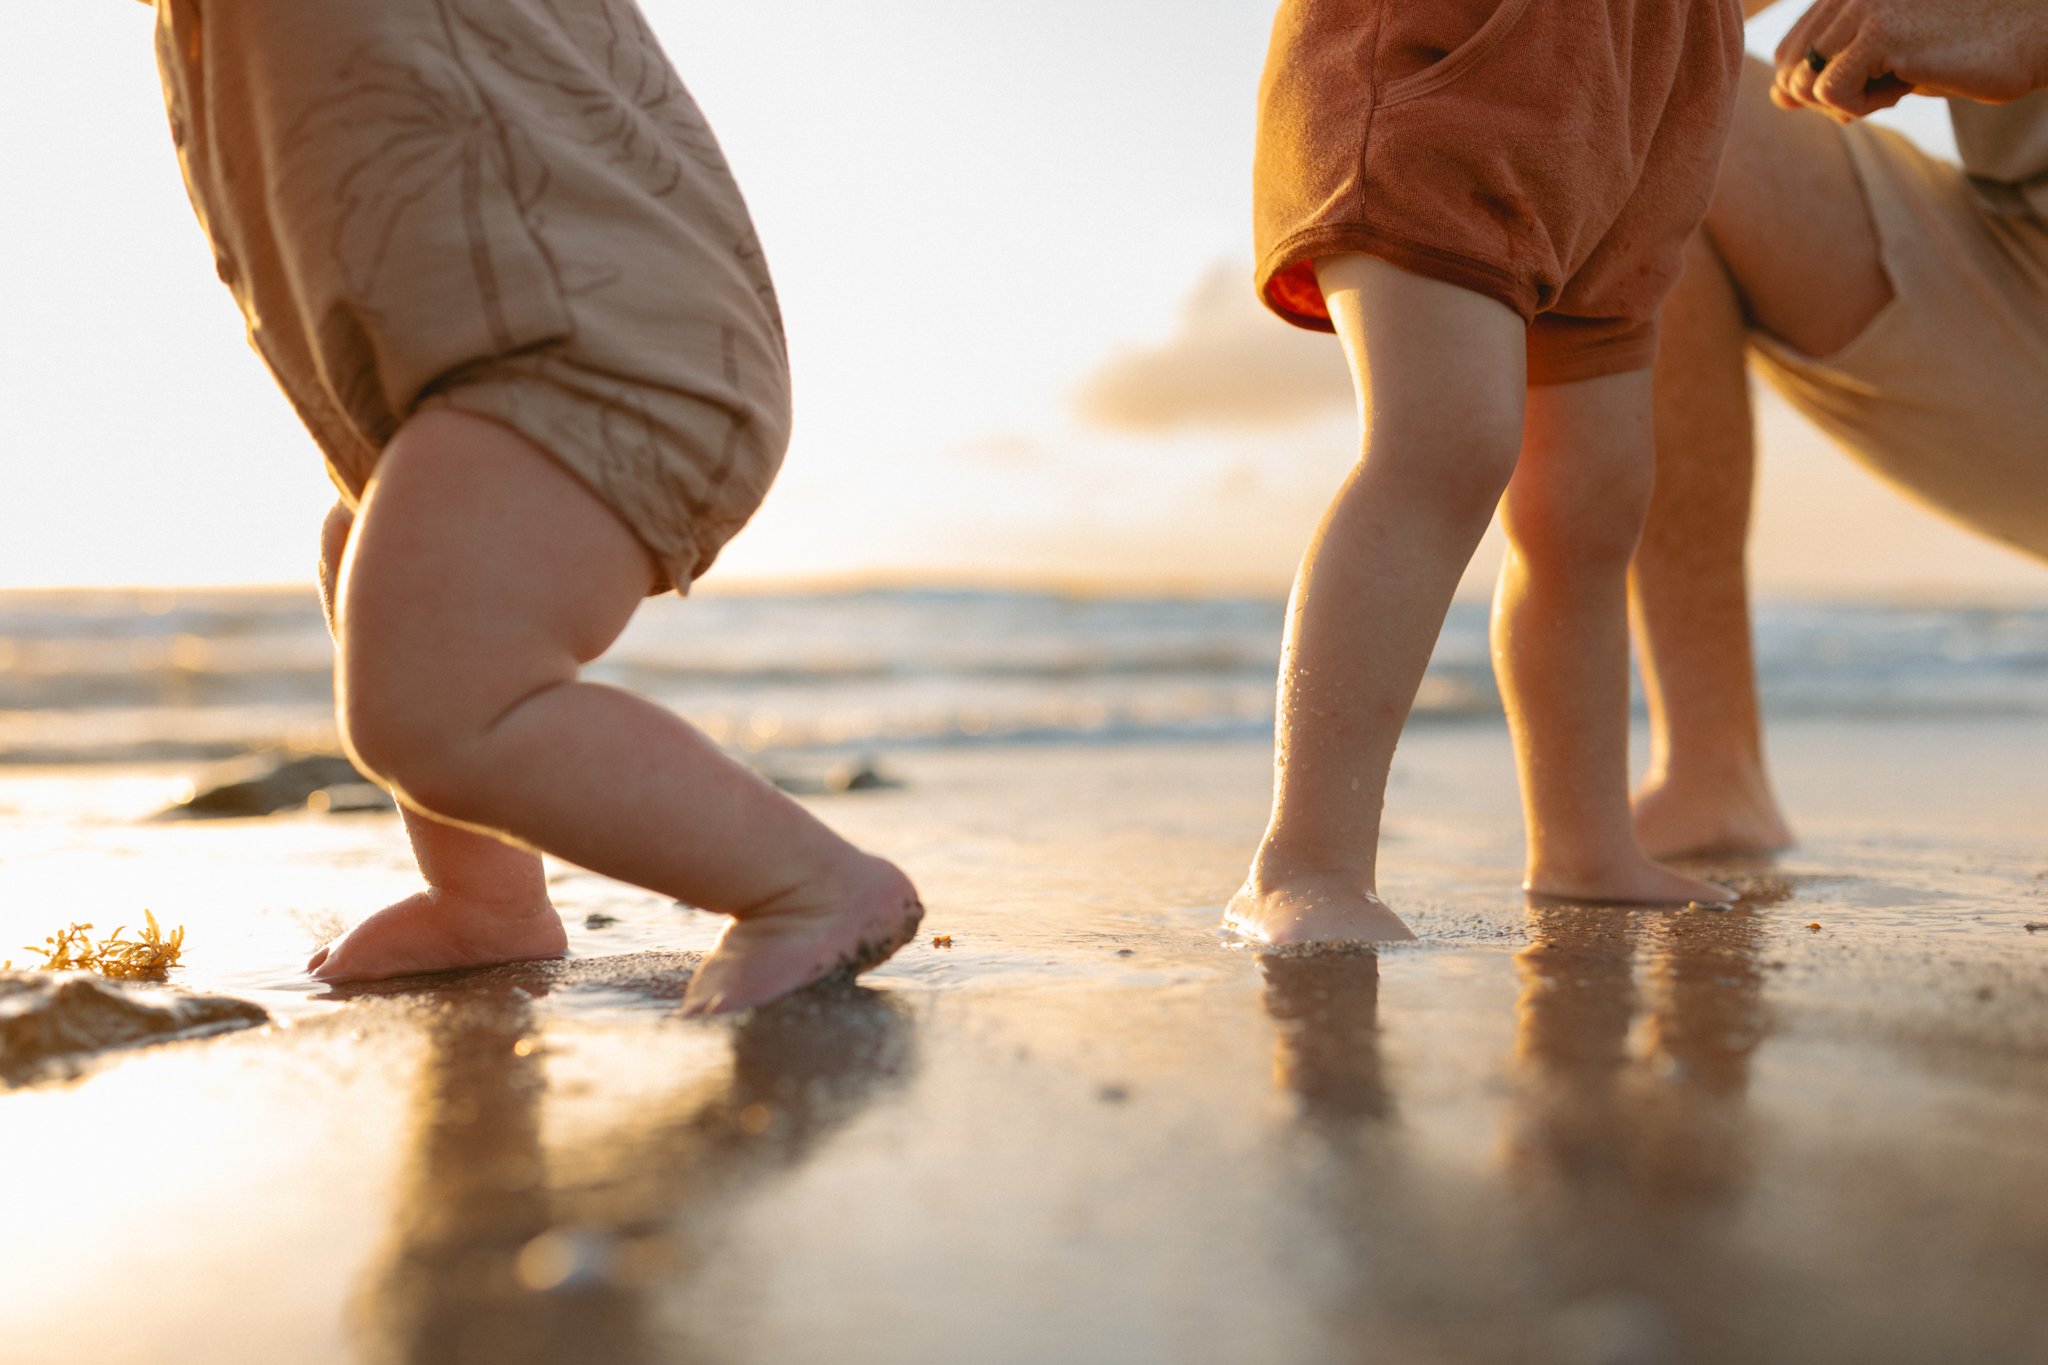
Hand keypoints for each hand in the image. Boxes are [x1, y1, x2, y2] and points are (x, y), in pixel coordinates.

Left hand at [1772, 0, 2047, 121]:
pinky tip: (1904, 89)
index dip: (1815, 84)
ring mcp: (1862, 5)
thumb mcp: (1887, 59)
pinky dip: (1859, 108)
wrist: (2034, 35)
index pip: (1790, 50)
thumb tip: (1776, 96)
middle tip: (1884, 87)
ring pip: (1802, 83)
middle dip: (1826, 98)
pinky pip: (1827, 93)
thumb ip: (1831, 69)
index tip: (1870, 82)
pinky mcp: (1880, 31)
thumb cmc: (1964, 50)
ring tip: (1898, 83)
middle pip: (1789, 70)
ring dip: (1847, 103)